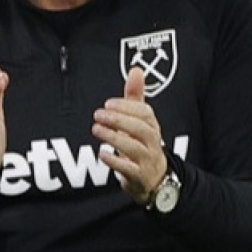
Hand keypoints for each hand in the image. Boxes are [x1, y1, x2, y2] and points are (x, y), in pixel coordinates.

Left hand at [93, 67, 167, 204]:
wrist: (155, 181)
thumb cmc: (144, 145)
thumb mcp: (141, 121)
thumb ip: (135, 96)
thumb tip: (136, 70)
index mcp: (152, 127)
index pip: (145, 113)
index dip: (127, 107)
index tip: (108, 104)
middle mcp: (153, 143)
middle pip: (140, 129)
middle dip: (119, 120)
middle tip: (98, 115)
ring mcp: (147, 160)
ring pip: (134, 148)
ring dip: (114, 138)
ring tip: (96, 129)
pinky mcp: (139, 177)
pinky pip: (129, 169)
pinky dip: (115, 161)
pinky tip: (102, 154)